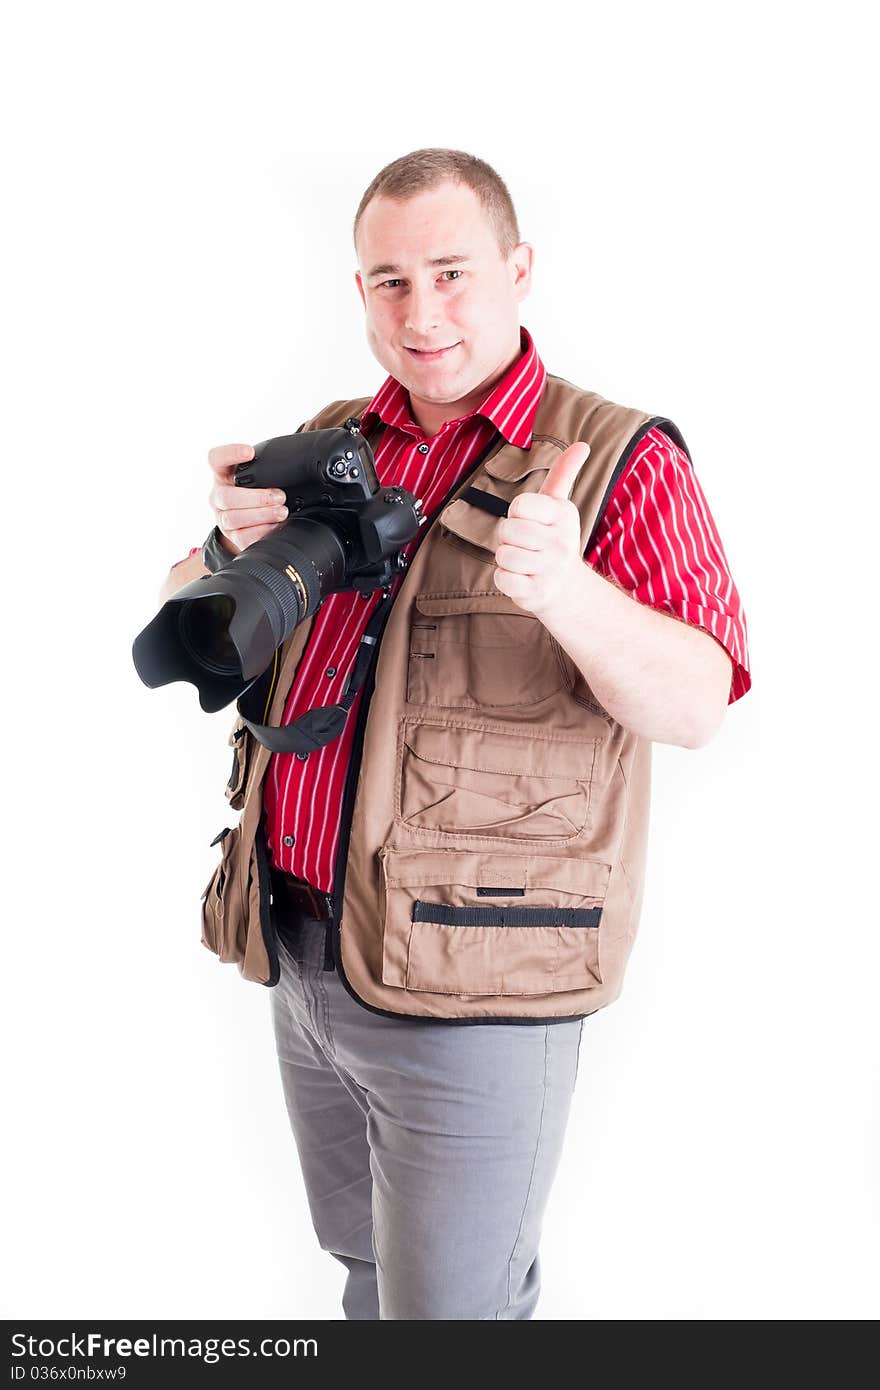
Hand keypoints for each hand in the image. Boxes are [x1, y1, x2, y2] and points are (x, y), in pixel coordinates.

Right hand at [207, 443, 288, 554]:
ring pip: (233, 518)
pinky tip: (275, 526)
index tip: (249, 452)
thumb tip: (298, 463)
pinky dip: (261, 532)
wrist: (251, 520)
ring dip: (261, 515)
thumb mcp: (259, 476)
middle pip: (226, 496)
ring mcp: (223, 517)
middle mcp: (219, 496)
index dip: (230, 454)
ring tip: (282, 512)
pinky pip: (242, 537)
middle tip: (280, 496)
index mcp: (223, 474)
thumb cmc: (258, 491)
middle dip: (256, 497)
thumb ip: (267, 469)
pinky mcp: (233, 536)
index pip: (217, 459)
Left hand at [491, 442, 590, 616]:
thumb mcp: (560, 506)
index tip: (529, 521)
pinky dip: (506, 579)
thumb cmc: (555, 540)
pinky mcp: (539, 593)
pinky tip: (523, 578)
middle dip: (508, 538)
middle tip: (525, 545)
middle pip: (507, 530)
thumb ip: (564, 473)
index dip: (516, 513)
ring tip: (524, 562)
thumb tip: (582, 444)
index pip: (519, 504)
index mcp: (564, 515)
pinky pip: (502, 579)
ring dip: (506, 560)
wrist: (568, 590)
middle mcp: (561, 541)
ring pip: (503, 555)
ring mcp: (551, 569)